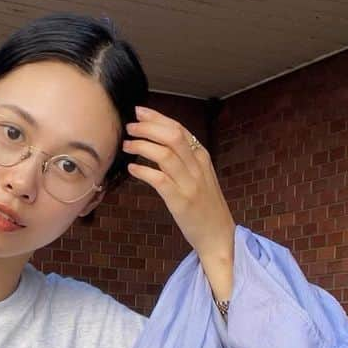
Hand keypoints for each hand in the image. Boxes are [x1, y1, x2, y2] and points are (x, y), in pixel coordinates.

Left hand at [123, 108, 235, 264]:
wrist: (219, 235)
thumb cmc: (205, 206)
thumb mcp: (200, 176)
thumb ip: (185, 159)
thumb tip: (161, 142)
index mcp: (202, 158)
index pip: (179, 129)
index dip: (158, 118)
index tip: (140, 111)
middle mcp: (197, 167)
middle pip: (172, 136)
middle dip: (148, 128)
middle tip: (130, 127)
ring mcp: (189, 184)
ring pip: (165, 154)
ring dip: (142, 146)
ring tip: (127, 145)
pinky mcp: (180, 202)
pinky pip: (159, 180)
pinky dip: (143, 171)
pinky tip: (132, 168)